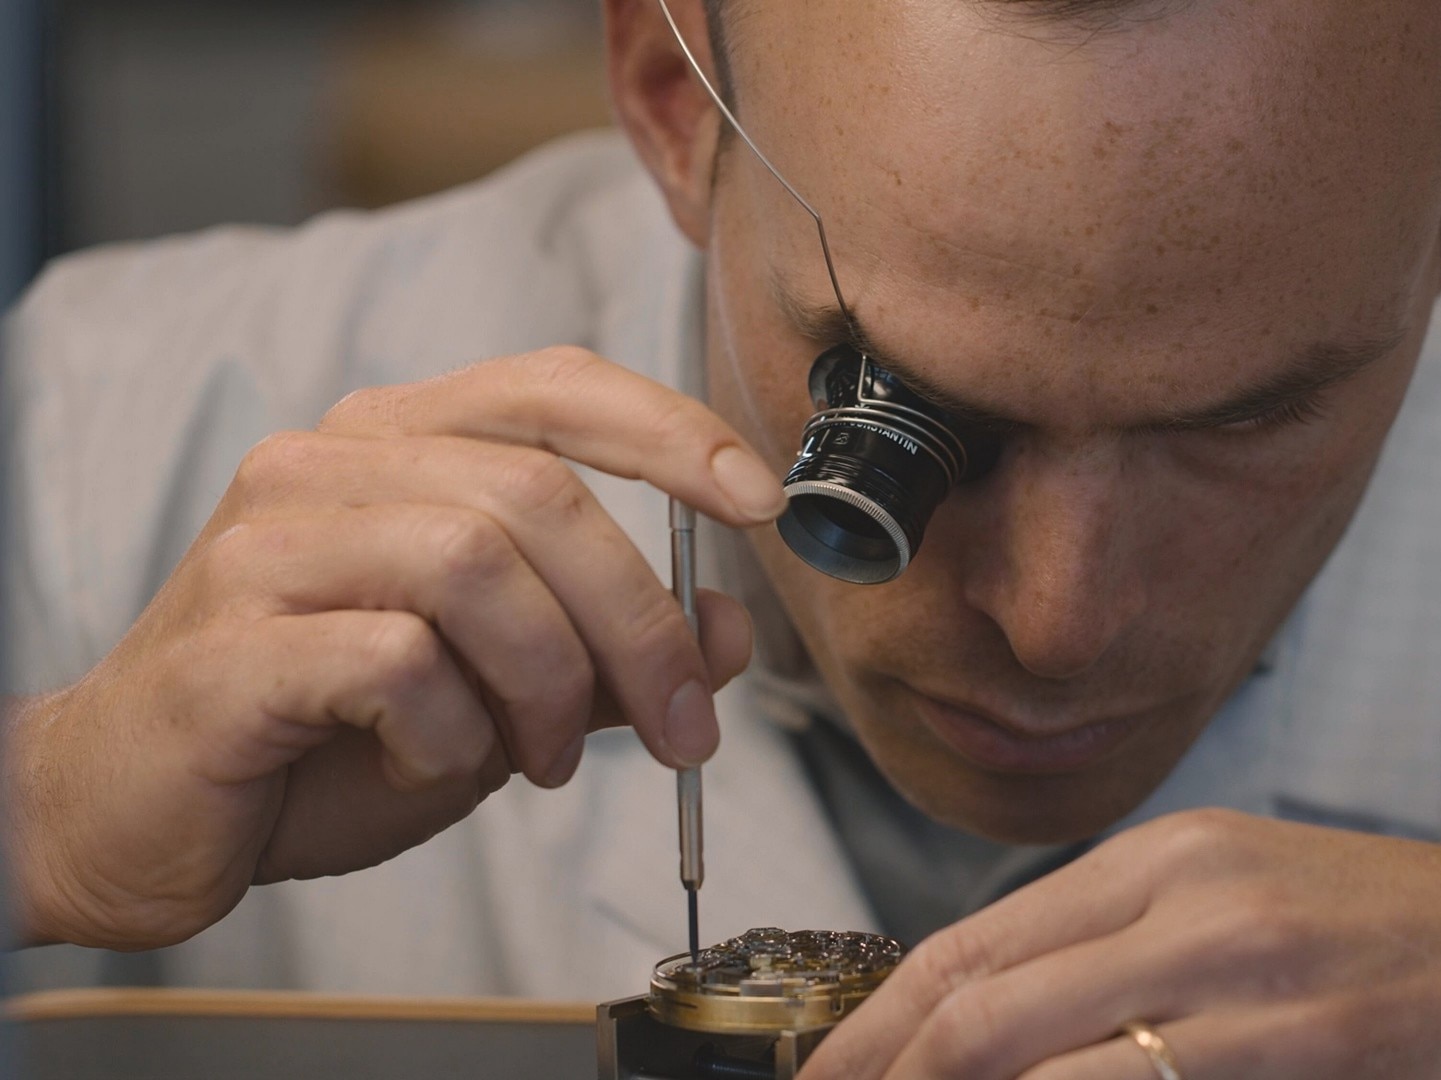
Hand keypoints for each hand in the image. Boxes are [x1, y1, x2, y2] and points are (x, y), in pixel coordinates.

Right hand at [2, 347, 784, 950]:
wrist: (133, 812)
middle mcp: (328, 464)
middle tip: (683, 727)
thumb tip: (727, 628)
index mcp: (396, 443)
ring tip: (545, 759)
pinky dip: (453, 733)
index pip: (554, 385)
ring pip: (475, 564)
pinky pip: (397, 662)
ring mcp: (268, 545)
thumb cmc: (322, 734)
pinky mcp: (230, 644)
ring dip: (551, 683)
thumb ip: (605, 650)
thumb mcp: (497, 690)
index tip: (762, 498)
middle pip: (540, 496)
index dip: (670, 430)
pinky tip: (435, 767)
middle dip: (641, 624)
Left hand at [799, 809, 1440, 1079]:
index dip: (880, 1018)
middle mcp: (1192, 898)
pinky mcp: (1304, 1042)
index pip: (977, 939)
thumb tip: (1007, 1021)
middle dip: (882, 1071)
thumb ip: (1132, 947)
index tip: (828, 1071)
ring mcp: (1245, 971)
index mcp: (1171, 855)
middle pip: (982, 998)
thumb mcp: (1254, 904)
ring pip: (1039, 1055)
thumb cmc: (1417, 935)